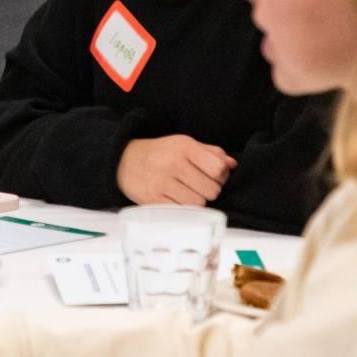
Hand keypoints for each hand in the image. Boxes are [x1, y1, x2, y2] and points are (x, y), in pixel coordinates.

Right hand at [116, 135, 235, 206]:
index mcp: (184, 147)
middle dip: (209, 190)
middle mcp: (173, 163)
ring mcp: (162, 182)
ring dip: (197, 201)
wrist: (124, 160)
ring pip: (199, 203)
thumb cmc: (161, 153)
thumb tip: (233, 165)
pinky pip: (182, 211)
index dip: (220, 176)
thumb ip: (211, 153)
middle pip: (211, 190)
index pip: (218, 169)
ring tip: (186, 192)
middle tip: (198, 185)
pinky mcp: (153, 199)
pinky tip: (176, 199)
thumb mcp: (184, 145)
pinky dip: (184, 208)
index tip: (212, 175)